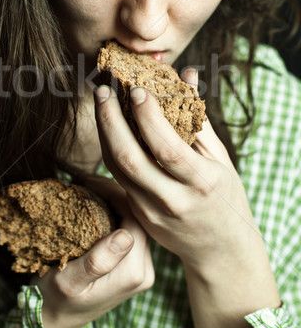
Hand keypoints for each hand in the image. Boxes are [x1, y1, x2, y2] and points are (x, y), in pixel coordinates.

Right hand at [31, 186, 153, 327]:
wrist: (54, 320)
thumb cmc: (55, 300)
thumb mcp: (69, 282)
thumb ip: (98, 262)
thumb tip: (125, 236)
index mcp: (134, 272)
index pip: (134, 217)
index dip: (114, 193)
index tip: (88, 181)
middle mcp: (145, 270)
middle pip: (137, 217)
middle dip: (114, 193)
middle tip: (86, 180)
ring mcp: (141, 267)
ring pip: (134, 220)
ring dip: (113, 201)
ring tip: (88, 188)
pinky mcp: (133, 264)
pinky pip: (128, 229)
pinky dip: (112, 212)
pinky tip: (94, 204)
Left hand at [93, 71, 268, 276]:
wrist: (220, 251)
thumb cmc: (225, 197)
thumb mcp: (220, 159)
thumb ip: (198, 118)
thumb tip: (186, 76)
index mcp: (201, 183)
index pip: (166, 147)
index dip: (148, 117)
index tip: (137, 89)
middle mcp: (173, 200)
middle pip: (129, 158)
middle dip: (110, 119)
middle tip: (104, 89)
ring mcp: (151, 211)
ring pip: (116, 167)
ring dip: (104, 130)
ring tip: (102, 101)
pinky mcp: (138, 215)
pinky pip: (118, 178)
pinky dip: (111, 148)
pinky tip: (109, 126)